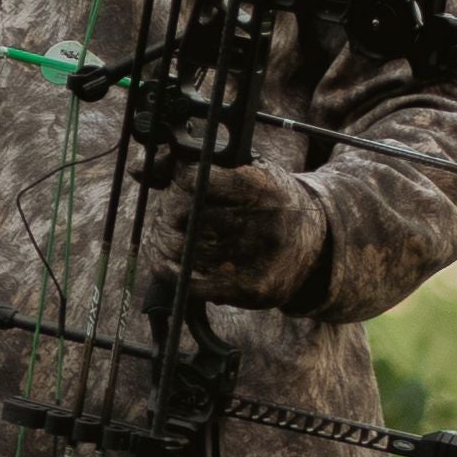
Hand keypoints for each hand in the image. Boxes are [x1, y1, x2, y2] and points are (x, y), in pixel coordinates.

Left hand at [140, 164, 330, 314]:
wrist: (317, 240)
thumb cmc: (270, 200)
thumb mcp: (245, 170)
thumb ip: (193, 166)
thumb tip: (138, 168)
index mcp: (261, 185)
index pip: (196, 179)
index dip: (178, 182)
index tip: (177, 186)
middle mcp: (265, 221)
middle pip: (187, 215)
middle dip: (167, 214)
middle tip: (166, 216)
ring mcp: (260, 258)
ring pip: (187, 250)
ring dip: (165, 244)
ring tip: (166, 238)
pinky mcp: (255, 290)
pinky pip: (197, 285)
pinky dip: (172, 274)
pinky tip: (165, 265)